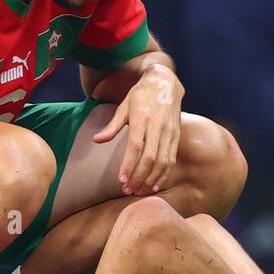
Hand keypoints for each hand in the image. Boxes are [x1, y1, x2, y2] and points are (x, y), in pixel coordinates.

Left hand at [92, 62, 183, 195]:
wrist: (165, 83)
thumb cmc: (141, 95)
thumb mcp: (124, 106)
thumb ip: (112, 126)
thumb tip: (96, 140)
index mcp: (142, 118)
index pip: (136, 146)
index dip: (129, 164)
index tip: (121, 180)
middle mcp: (158, 126)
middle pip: (150, 157)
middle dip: (139, 176)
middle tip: (128, 190)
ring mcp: (169, 132)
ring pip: (162, 161)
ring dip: (151, 178)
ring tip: (139, 190)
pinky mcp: (176, 136)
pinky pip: (171, 159)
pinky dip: (164, 174)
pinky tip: (155, 185)